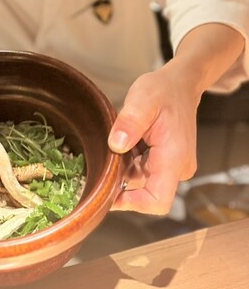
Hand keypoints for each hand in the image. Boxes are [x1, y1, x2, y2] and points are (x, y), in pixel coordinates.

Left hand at [108, 66, 198, 214]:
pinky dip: (130, 161)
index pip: (157, 202)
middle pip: (144, 193)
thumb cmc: (164, 91)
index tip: (109, 191)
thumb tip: (116, 145)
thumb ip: (130, 122)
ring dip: (125, 167)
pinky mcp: (166, 164)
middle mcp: (176, 169)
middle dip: (122, 178)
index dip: (132, 203)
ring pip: (140, 181)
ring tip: (121, 140)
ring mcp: (172, 168)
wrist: (181, 85)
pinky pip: (143, 171)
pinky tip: (128, 141)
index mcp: (173, 159)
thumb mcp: (143, 100)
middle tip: (110, 153)